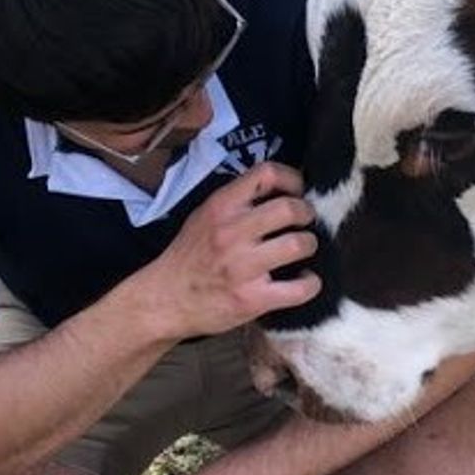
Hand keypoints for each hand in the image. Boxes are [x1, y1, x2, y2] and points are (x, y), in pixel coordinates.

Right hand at [139, 162, 320, 338]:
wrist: (164, 300)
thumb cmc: (189, 256)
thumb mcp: (204, 216)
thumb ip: (237, 201)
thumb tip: (280, 188)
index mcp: (221, 207)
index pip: (266, 174)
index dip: (291, 179)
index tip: (296, 191)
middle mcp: (231, 233)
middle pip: (290, 209)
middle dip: (306, 213)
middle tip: (304, 221)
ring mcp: (242, 267)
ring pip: (299, 245)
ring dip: (309, 245)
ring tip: (302, 248)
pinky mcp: (251, 299)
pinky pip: (300, 288)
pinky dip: (310, 283)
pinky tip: (303, 279)